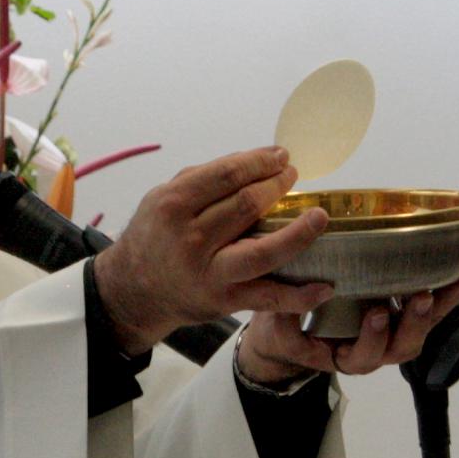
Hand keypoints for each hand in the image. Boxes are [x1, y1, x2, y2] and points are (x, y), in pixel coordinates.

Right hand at [91, 147, 333, 354]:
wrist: (133, 290)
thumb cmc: (155, 237)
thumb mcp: (163, 198)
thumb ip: (204, 179)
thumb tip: (254, 159)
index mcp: (174, 205)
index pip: (226, 175)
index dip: (260, 162)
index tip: (281, 156)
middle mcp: (191, 240)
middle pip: (247, 205)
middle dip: (278, 186)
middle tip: (293, 176)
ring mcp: (210, 273)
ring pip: (263, 251)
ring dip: (298, 233)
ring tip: (319, 217)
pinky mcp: (224, 301)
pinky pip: (268, 298)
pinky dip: (300, 296)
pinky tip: (324, 286)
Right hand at [235, 279, 458, 383]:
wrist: (289, 335)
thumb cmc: (283, 332)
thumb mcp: (276, 327)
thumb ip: (287, 316)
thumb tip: (305, 293)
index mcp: (344, 359)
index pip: (363, 356)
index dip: (372, 337)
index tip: (375, 312)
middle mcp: (373, 352)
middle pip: (401, 348)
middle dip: (414, 323)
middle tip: (422, 297)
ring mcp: (388, 336)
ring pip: (420, 331)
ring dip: (439, 310)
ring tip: (457, 285)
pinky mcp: (397, 319)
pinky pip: (426, 313)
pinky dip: (445, 298)